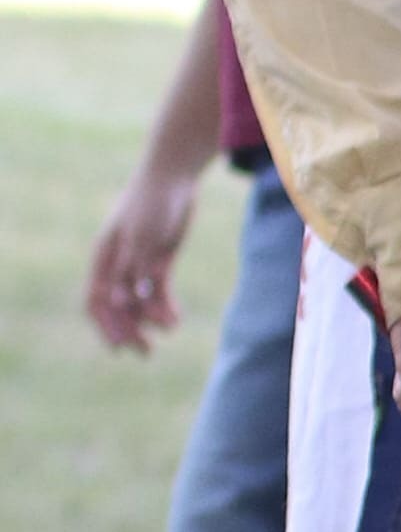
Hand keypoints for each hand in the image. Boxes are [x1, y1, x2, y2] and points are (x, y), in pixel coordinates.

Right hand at [85, 162, 198, 352]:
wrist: (174, 178)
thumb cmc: (151, 202)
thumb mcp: (140, 237)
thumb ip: (131, 270)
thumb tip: (122, 304)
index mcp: (104, 258)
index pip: (96, 300)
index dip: (106, 325)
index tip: (119, 347)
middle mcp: (118, 264)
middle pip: (118, 307)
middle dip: (129, 330)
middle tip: (146, 353)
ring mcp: (138, 264)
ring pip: (140, 303)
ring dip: (151, 319)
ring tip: (170, 327)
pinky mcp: (158, 262)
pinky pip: (158, 292)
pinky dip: (164, 307)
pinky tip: (174, 319)